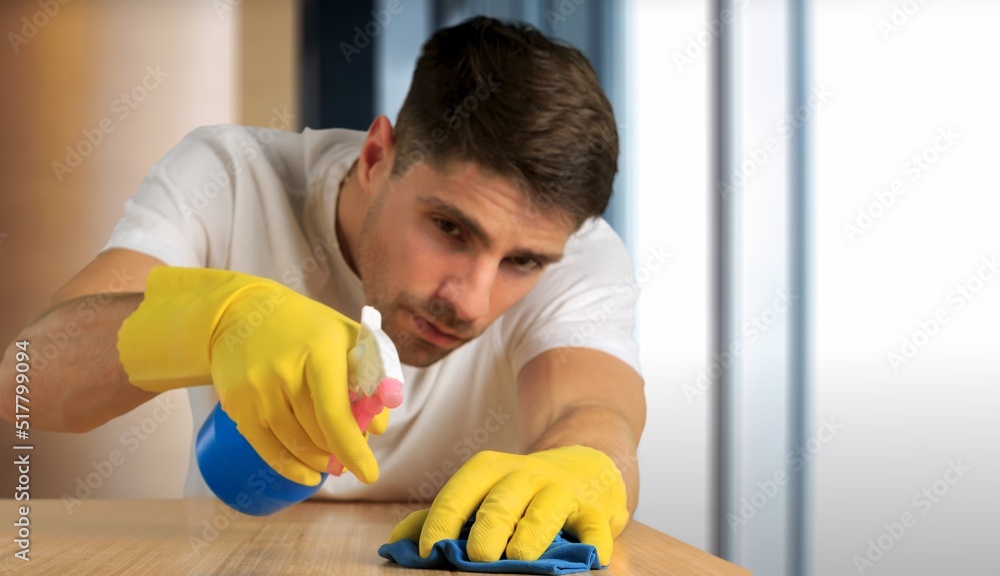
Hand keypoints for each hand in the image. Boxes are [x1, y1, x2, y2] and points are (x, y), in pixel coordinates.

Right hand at [117, 266, 375, 485]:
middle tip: (350, 455)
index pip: (335, 413)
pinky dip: (290, 467)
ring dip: (318, 461)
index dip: (353, 449)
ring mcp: (257, 389)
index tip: (369, 474)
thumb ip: (369, 376)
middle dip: (340, 451)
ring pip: (295, 444)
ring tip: (331, 463)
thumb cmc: (304, 327)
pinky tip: (307, 475)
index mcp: (319, 351)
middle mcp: (285, 370)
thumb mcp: (344, 336)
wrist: (239, 313)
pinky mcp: (237, 404)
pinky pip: (266, 448)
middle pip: (317, 433)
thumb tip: (377, 427)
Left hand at [389, 445, 627, 565]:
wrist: (586, 466)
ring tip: (520, 557)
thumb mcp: (483, 492)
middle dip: (488, 527)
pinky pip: (595, 526)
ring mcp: (562, 492)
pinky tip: (592, 557)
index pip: (460, 492)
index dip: (441, 521)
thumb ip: (443, 516)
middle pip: (502, 500)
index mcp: (490, 471)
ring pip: (547, 510)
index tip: (428, 552)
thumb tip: (396, 543)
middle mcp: (526, 476)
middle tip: (477, 557)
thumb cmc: (522, 490)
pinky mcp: (596, 510)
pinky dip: (595, 542)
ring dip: (533, 534)